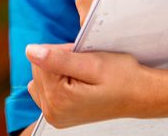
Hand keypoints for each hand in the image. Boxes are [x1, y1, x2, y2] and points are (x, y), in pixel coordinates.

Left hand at [26, 43, 151, 127]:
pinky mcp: (59, 115)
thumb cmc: (120, 77)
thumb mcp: (92, 63)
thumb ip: (58, 58)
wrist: (138, 94)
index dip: (63, 51)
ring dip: (59, 69)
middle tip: (86, 64)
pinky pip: (45, 88)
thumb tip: (30, 51)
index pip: (41, 60)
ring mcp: (55, 116)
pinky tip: (77, 81)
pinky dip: (58, 80)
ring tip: (83, 73)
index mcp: (58, 99)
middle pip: (39, 70)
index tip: (83, 57)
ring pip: (41, 77)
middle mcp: (52, 112)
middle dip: (60, 60)